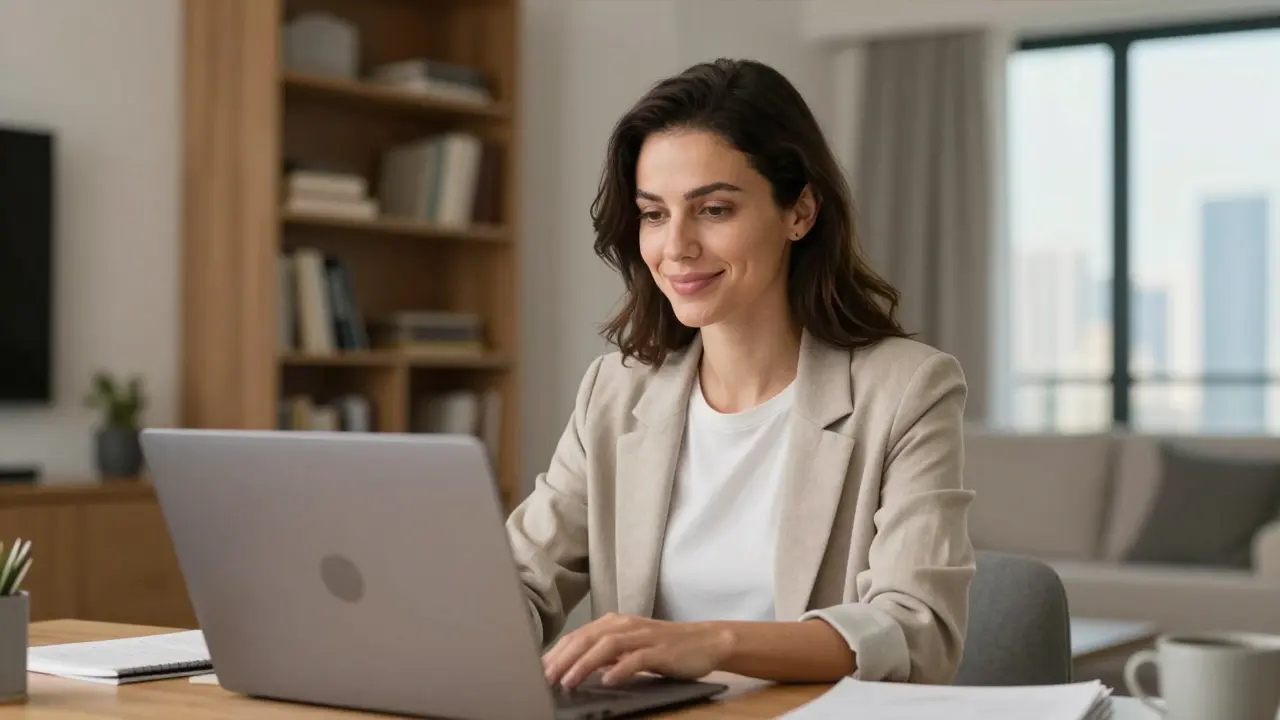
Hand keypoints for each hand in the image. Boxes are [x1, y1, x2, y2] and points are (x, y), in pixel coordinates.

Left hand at [542, 612, 733, 688]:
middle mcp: (625, 625)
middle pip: (587, 639)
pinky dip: (620, 669)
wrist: (705, 641)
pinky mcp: (660, 650)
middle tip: (545, 678)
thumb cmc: (664, 648)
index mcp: (614, 623)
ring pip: (606, 646)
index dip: (556, 652)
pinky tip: (608, 681)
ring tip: (568, 681)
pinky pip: (636, 659)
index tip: (537, 670)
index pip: (578, 636)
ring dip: (584, 664)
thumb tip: (572, 668)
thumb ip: (604, 654)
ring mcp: (643, 636)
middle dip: (563, 659)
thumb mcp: (629, 647)